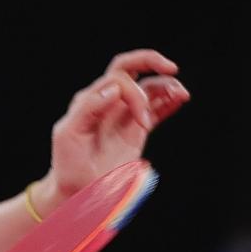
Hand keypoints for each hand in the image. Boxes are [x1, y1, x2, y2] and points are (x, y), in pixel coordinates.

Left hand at [43, 49, 189, 200]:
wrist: (76, 190)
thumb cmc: (68, 165)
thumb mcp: (68, 136)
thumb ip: (88, 109)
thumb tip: (114, 89)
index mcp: (90, 100)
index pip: (117, 79)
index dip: (134, 93)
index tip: (141, 122)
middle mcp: (107, 103)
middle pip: (129, 69)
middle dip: (150, 61)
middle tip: (171, 68)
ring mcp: (122, 115)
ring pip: (147, 88)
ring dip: (166, 86)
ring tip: (182, 94)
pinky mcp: (135, 130)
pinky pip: (155, 109)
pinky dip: (168, 101)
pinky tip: (180, 99)